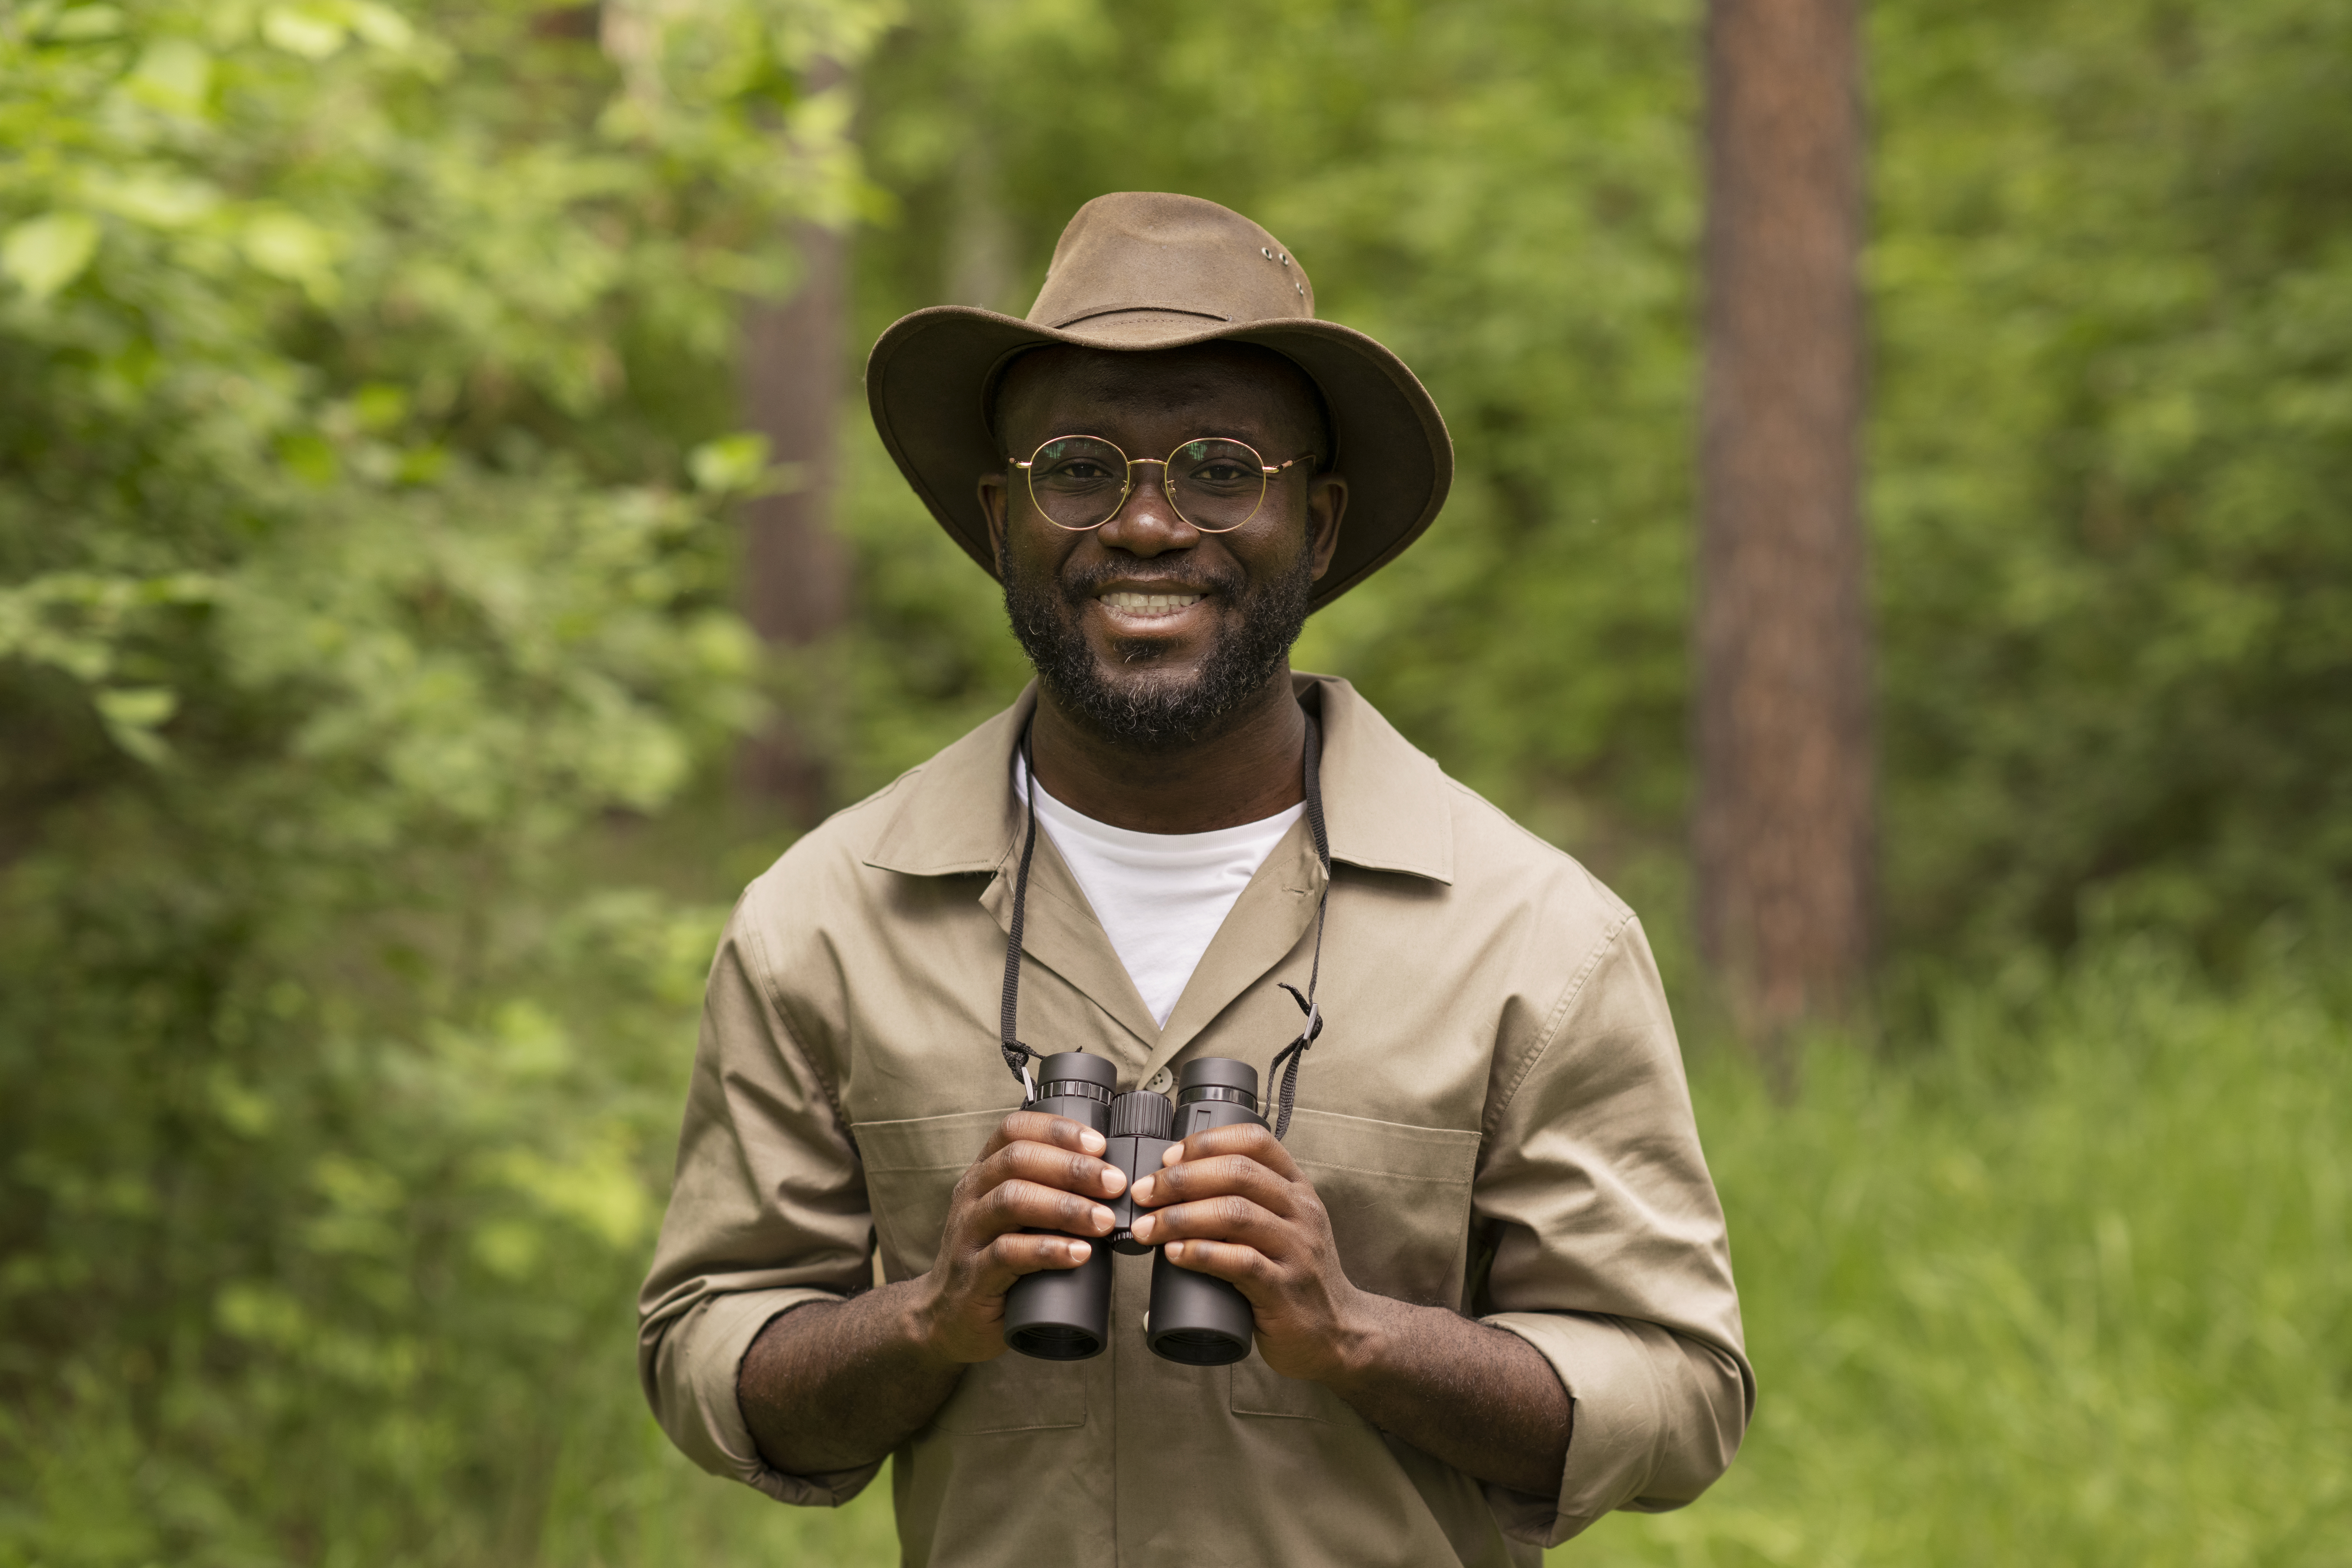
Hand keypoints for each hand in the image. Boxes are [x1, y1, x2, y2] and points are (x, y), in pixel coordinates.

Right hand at [910, 1110, 1128, 1363]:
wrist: (948, 1321)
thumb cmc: (996, 1263)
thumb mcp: (1015, 1220)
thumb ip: (1048, 1195)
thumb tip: (1112, 1182)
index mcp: (983, 1174)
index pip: (1013, 1131)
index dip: (1057, 1130)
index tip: (1100, 1144)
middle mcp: (971, 1196)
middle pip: (1016, 1160)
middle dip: (1072, 1167)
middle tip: (1115, 1183)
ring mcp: (968, 1235)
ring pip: (1012, 1201)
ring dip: (1066, 1207)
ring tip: (1105, 1220)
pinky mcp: (973, 1276)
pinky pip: (1008, 1253)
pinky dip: (1048, 1250)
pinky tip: (1079, 1253)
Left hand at [1128, 1122, 1369, 1383]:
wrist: (1337, 1333)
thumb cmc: (1295, 1276)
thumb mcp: (1283, 1227)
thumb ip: (1245, 1204)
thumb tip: (1173, 1192)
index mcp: (1297, 1189)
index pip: (1255, 1142)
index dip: (1206, 1142)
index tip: (1169, 1157)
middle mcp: (1300, 1212)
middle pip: (1237, 1174)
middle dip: (1181, 1178)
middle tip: (1144, 1193)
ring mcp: (1296, 1250)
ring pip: (1235, 1214)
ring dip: (1180, 1216)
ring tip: (1145, 1227)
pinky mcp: (1283, 1289)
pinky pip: (1240, 1261)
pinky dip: (1201, 1253)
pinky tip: (1174, 1253)